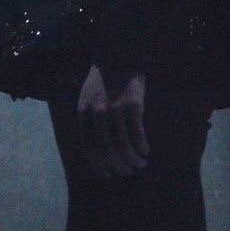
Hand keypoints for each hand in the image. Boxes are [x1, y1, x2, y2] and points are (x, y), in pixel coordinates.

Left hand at [77, 63, 149, 178]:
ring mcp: (115, 110)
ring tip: (140, 164)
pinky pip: (137, 134)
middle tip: (127, 171)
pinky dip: (142, 146)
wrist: (119, 56)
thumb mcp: (87, 99)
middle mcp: (97, 114)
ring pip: (123, 146)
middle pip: (107, 150)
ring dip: (133, 160)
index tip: (108, 175)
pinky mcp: (133, 106)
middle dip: (118, 166)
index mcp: (83, 113)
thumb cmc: (103, 80)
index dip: (99, 165)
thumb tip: (96, 150)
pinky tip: (146, 150)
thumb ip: (88, 121)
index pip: (89, 148)